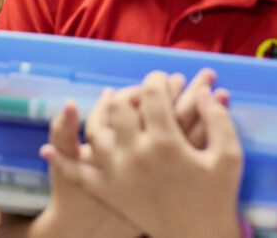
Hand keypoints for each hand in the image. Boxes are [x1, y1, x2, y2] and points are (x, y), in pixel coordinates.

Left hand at [47, 71, 242, 237]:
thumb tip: (205, 91)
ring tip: (110, 104)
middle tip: (143, 92)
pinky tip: (47, 150)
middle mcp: (135, 153)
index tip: (165, 78)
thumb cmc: (217, 198)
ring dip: (101, 114)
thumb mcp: (229, 157)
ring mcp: (117, 173)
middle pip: (122, 108)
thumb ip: (218, 119)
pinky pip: (78, 173)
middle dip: (133, 93)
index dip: (159, 80)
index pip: (153, 96)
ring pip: (97, 132)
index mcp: (165, 142)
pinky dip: (62, 160)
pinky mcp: (108, 191)